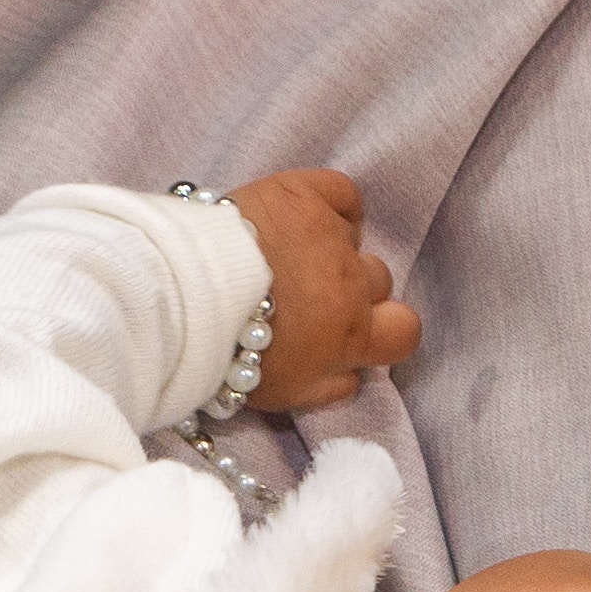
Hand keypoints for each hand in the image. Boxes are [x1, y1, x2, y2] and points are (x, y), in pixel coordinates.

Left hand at [223, 171, 420, 414]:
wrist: (184, 300)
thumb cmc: (230, 357)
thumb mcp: (289, 396)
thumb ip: (334, 386)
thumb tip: (355, 373)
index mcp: (353, 334)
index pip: (405, 330)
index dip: (386, 329)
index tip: (356, 328)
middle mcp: (353, 282)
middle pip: (377, 281)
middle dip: (348, 289)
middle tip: (305, 295)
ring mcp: (331, 235)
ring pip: (353, 241)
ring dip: (330, 249)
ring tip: (288, 256)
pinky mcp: (305, 196)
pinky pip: (342, 194)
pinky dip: (332, 205)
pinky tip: (307, 218)